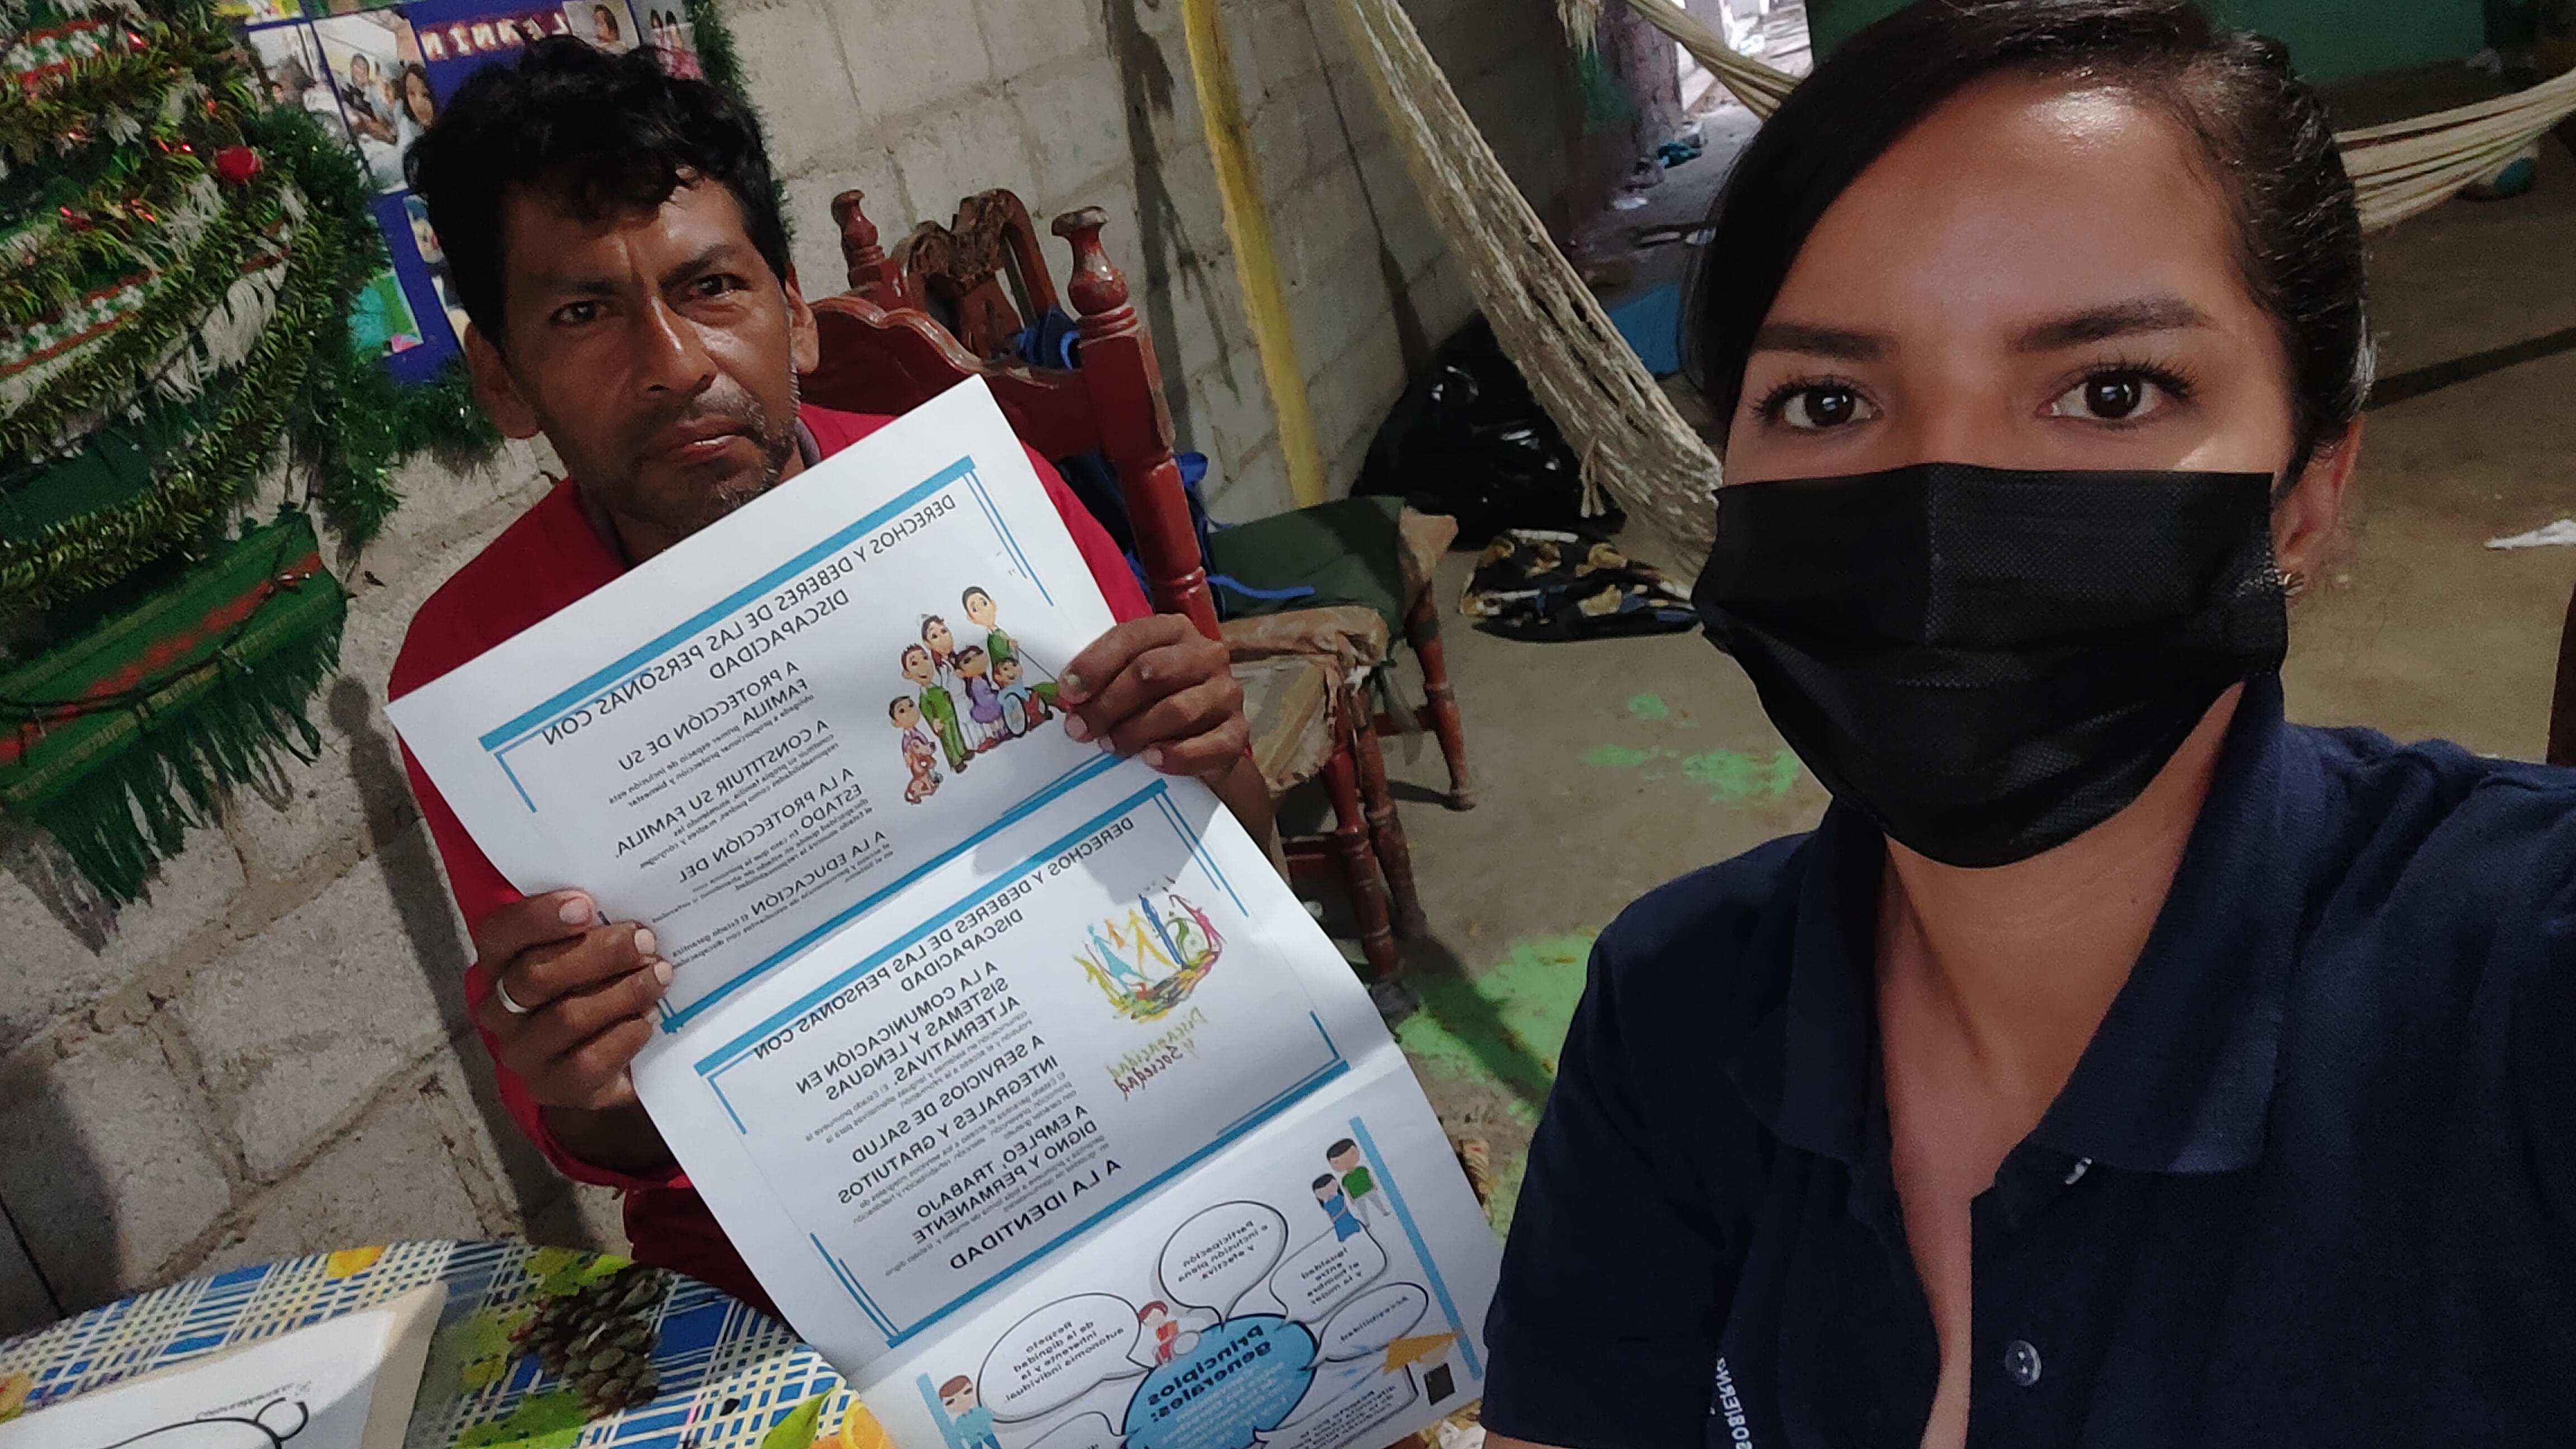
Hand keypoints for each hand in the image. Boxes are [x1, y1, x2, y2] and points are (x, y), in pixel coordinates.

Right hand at [472, 890, 670, 1113]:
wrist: (602, 1062)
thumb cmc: (593, 986)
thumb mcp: (587, 952)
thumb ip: (592, 927)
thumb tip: (631, 901)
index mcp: (499, 964)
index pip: (501, 934)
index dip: (539, 917)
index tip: (587, 904)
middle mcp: (499, 1009)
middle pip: (536, 976)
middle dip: (599, 954)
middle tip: (645, 940)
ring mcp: (522, 1052)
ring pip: (566, 1018)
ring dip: (623, 992)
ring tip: (659, 976)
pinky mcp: (551, 1087)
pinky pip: (586, 1062)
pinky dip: (624, 1036)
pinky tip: (648, 1020)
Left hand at [1058, 615, 1247, 781]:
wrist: (1204, 744)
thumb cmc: (1155, 704)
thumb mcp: (1129, 681)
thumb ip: (1105, 679)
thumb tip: (1070, 697)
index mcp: (1174, 630)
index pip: (1131, 637)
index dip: (1095, 665)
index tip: (1068, 693)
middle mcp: (1206, 655)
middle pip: (1151, 672)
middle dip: (1108, 703)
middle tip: (1081, 729)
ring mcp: (1227, 693)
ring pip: (1177, 710)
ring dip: (1135, 731)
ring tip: (1110, 747)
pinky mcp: (1238, 733)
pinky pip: (1209, 745)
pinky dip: (1176, 756)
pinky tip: (1151, 760)